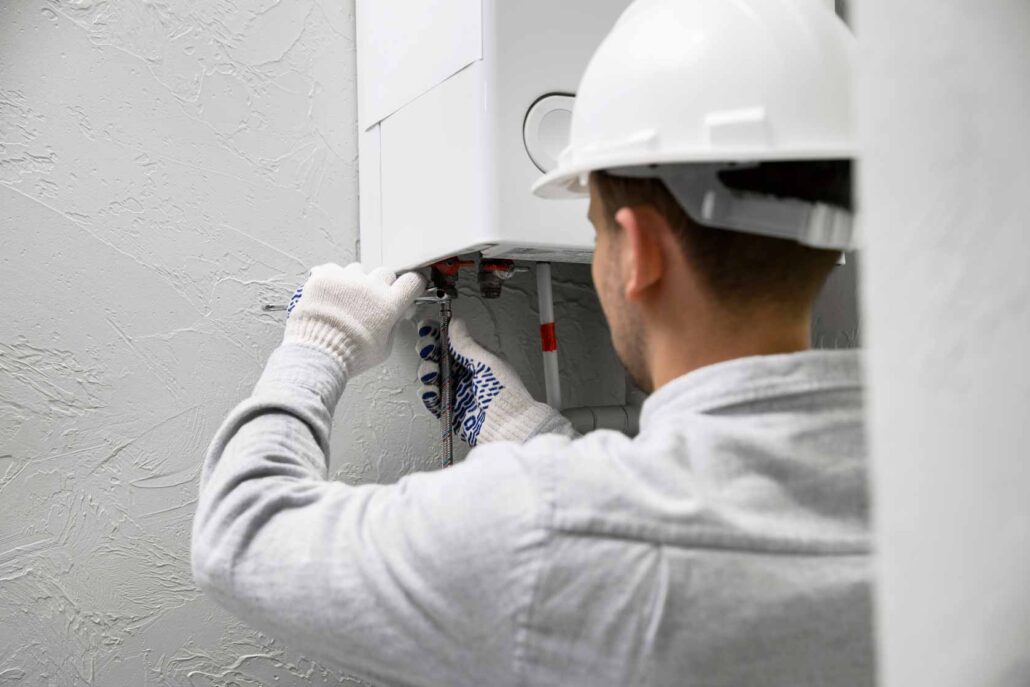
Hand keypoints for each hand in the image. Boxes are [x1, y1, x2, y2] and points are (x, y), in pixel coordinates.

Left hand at [284, 263, 425, 377]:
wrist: (318, 354)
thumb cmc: (350, 356)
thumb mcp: (384, 349)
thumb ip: (392, 327)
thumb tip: (395, 316)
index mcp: (389, 305)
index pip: (412, 281)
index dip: (412, 284)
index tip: (408, 286)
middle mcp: (370, 287)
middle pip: (385, 272)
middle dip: (382, 285)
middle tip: (372, 300)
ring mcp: (346, 279)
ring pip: (358, 269)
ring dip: (356, 281)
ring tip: (346, 300)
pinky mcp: (325, 277)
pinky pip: (333, 269)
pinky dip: (333, 279)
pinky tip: (330, 293)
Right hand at [415, 317, 573, 445]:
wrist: (507, 426)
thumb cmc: (505, 394)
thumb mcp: (486, 363)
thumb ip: (467, 344)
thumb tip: (455, 323)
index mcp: (477, 358)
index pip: (452, 341)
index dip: (437, 334)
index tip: (426, 329)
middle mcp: (465, 372)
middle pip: (438, 356)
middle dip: (428, 350)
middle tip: (426, 349)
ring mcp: (456, 390)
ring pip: (432, 375)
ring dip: (427, 370)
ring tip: (431, 372)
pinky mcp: (449, 408)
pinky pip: (432, 397)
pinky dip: (427, 392)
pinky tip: (430, 389)